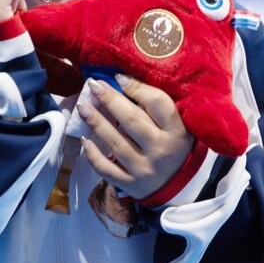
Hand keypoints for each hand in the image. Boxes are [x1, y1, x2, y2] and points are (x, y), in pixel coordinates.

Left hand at [76, 75, 192, 199]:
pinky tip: (84, 140)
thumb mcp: (174, 125)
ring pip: (116, 143)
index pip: (159, 104)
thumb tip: (122, 81)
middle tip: (93, 85)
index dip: (138, 88)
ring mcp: (145, 170)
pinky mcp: (131, 185)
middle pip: (132, 121)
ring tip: (82, 106)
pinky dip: (93, 155)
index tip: (119, 76)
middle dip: (110, 100)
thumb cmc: (173, 144)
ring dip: (96, 122)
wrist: (181, 186)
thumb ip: (154, 106)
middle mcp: (162, 151)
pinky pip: (107, 169)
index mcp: (177, 131)